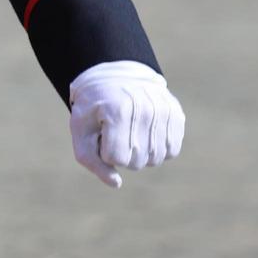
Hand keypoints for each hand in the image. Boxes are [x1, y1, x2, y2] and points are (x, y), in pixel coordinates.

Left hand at [69, 60, 184, 188]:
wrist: (114, 74)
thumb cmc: (94, 106)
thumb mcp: (80, 129)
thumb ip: (91, 160)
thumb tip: (117, 183)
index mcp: (117, 111)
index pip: (117, 159)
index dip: (105, 152)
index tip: (101, 134)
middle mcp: (145, 109)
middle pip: (137, 162)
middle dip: (123, 154)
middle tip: (115, 131)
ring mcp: (163, 110)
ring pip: (156, 159)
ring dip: (141, 152)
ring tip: (131, 130)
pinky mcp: (176, 113)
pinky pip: (172, 150)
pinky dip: (158, 147)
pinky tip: (146, 132)